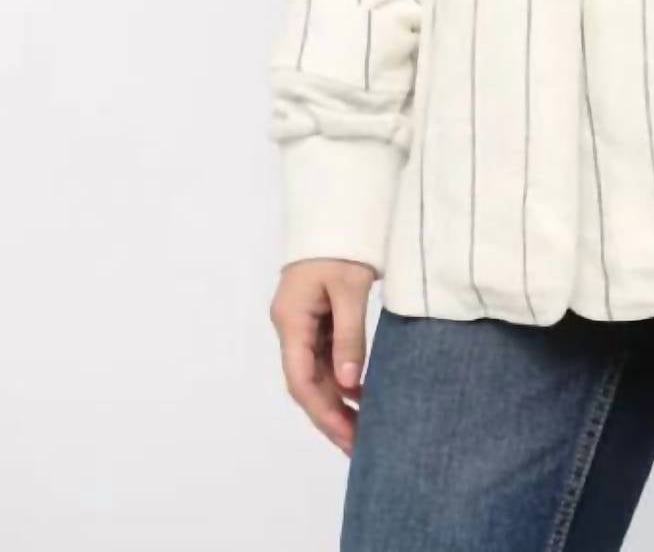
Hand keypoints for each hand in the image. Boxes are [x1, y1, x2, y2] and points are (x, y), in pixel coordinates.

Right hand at [270, 258, 375, 453]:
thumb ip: (350, 335)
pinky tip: (360, 395)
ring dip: (336, 400)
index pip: (300, 379)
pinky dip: (340, 378)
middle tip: (358, 445)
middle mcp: (290, 325)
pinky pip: (324, 357)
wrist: (336, 209)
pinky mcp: (316, 317)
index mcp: (290, 319)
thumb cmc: (343, 244)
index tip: (347, 436)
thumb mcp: (350, 288)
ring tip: (362, 428)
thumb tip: (349, 383)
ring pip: (314, 372)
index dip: (323, 412)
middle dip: (330, 415)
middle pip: (305, 382)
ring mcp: (302, 322)